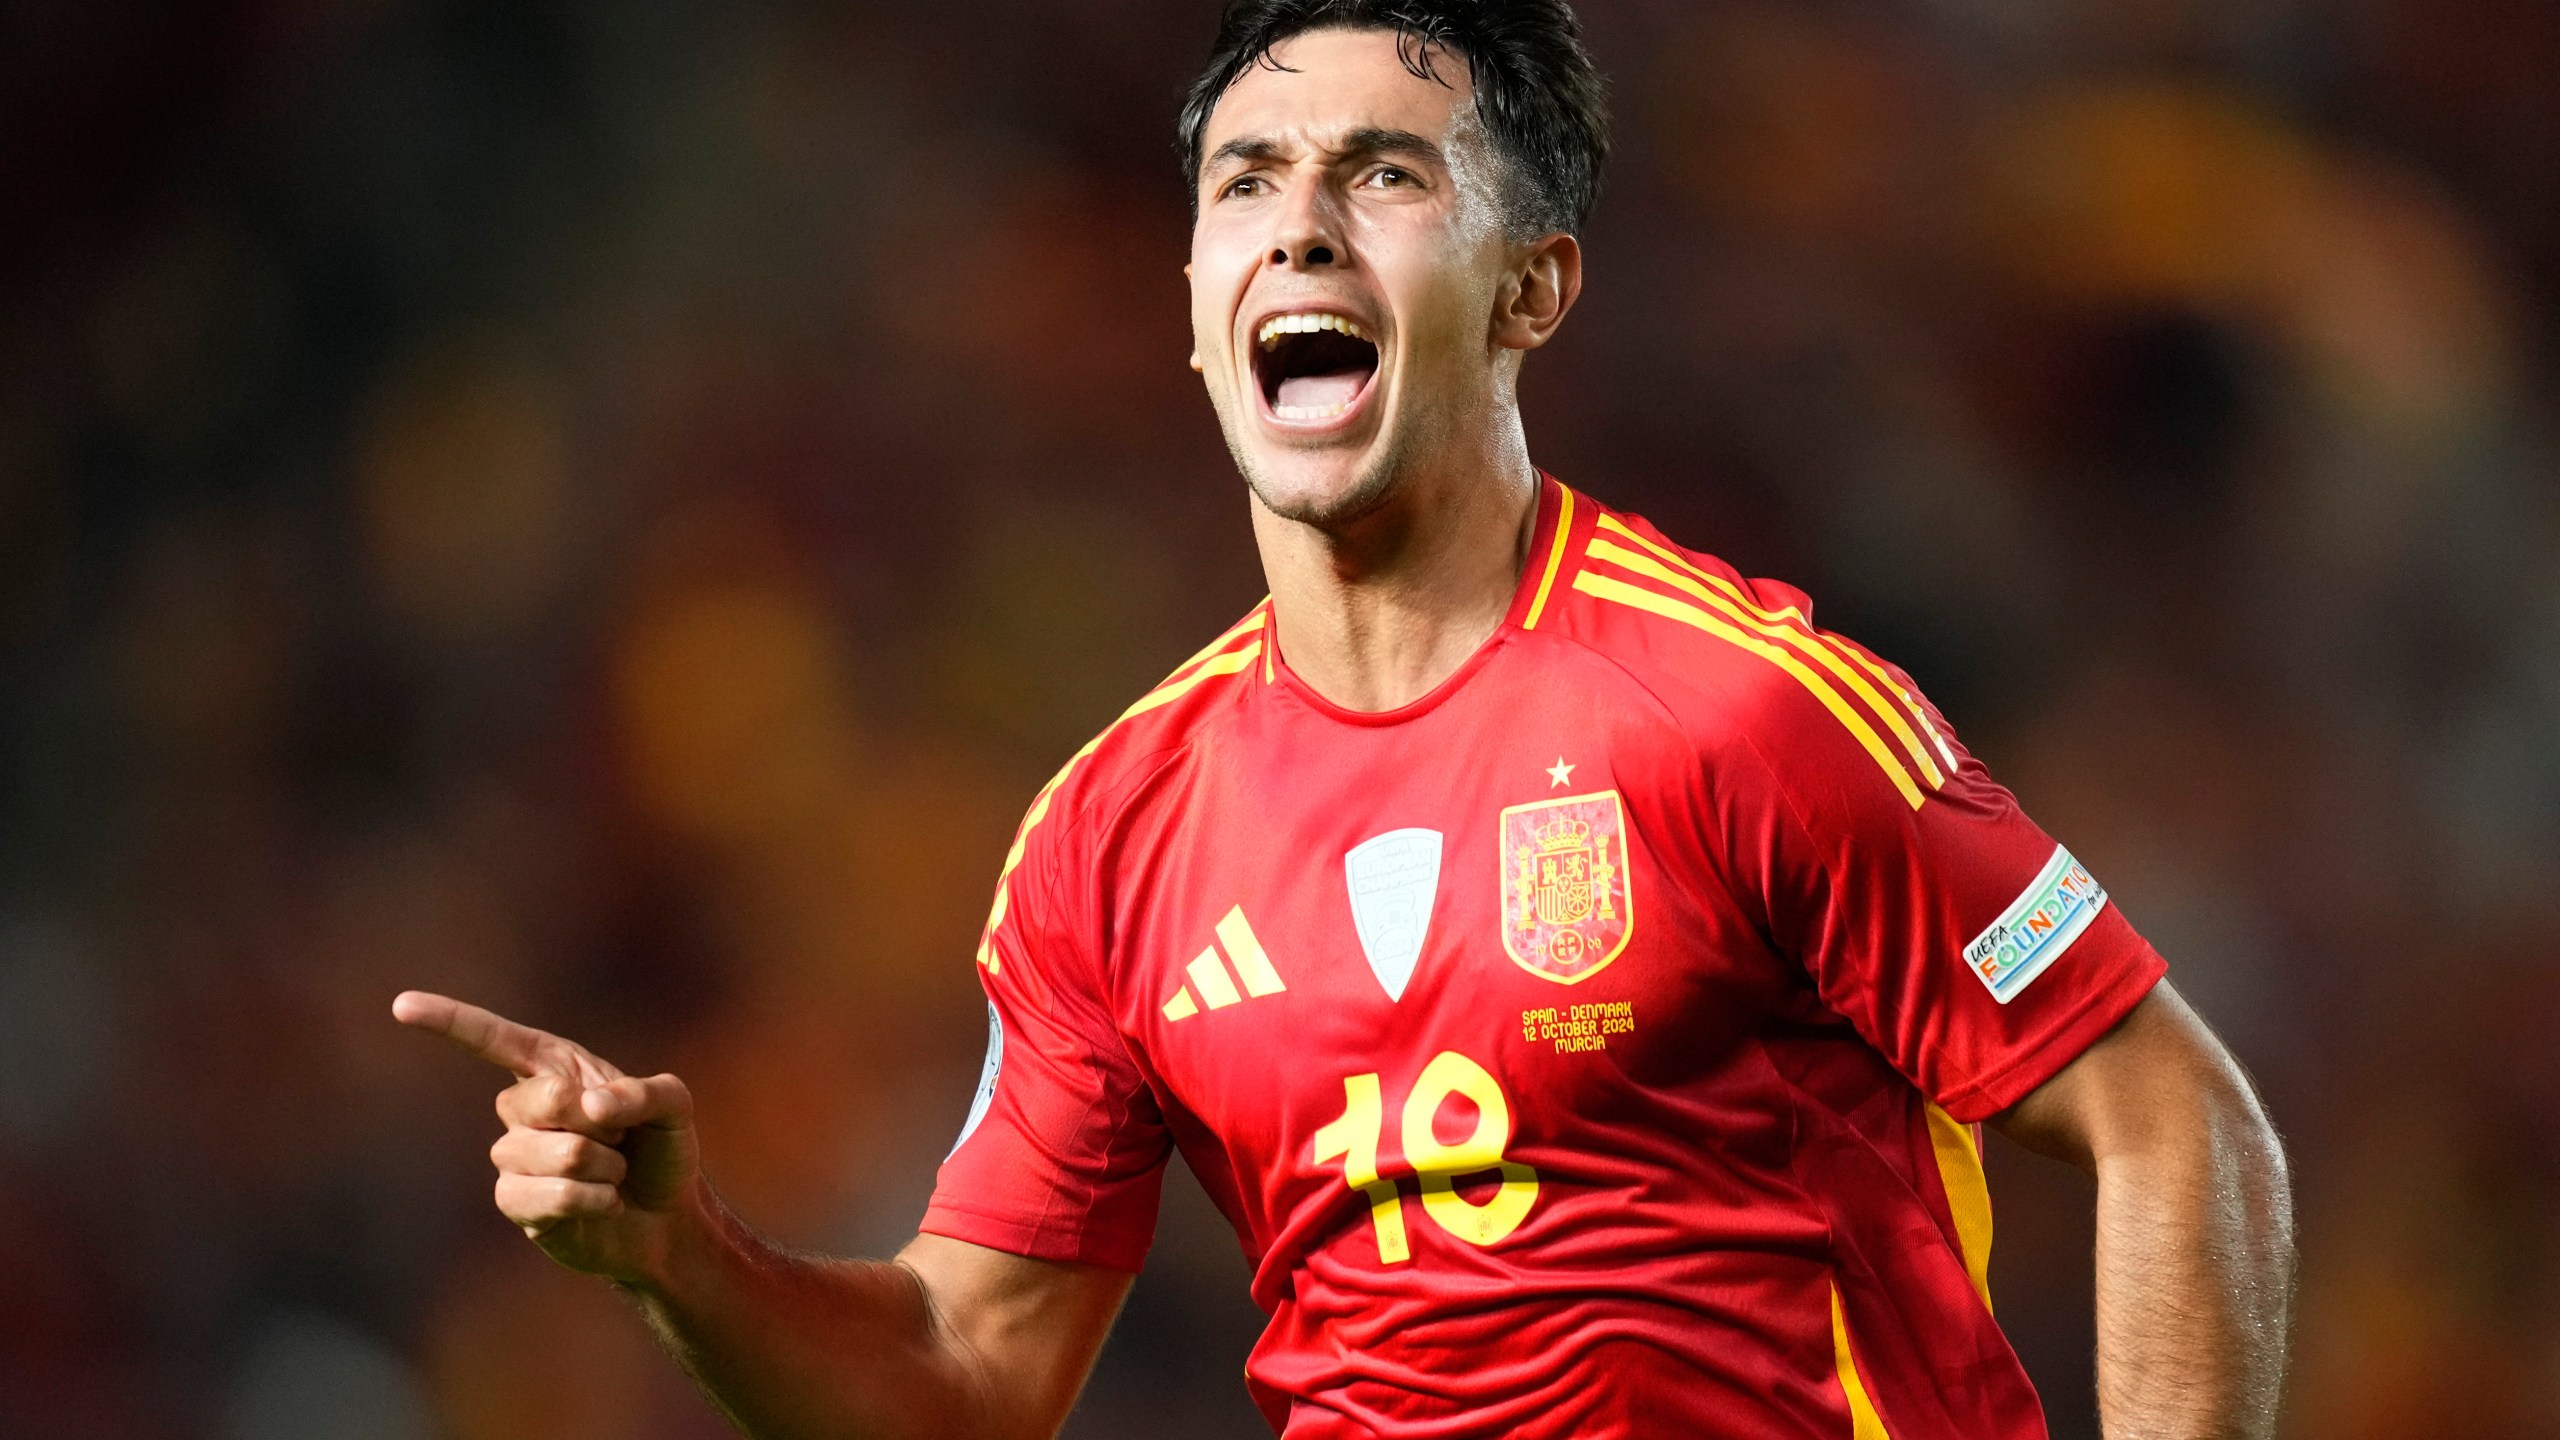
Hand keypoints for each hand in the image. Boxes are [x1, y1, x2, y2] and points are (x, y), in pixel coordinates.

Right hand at [394, 990, 701, 1285]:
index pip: (496, 1039)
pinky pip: (548, 1197)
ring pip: (552, 1154)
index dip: (450, 1022)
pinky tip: (606, 1204)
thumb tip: (588, 1103)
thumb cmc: (663, 1150)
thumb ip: (643, 1092)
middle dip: (599, 1123)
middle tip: (622, 1139)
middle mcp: (524, 1109)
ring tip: (614, 1173)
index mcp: (554, 1069)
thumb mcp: (673, 1107)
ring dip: (604, 1166)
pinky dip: (592, 1200)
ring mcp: (514, 1157)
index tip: (401, 1005)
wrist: (667, 1217)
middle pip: (540, 1101)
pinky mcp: (517, 1203)